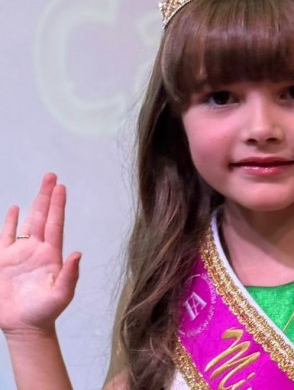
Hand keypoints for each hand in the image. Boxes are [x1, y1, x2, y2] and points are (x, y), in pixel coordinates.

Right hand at [0, 173, 80, 335]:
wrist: (23, 326)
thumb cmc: (45, 312)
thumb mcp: (61, 295)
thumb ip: (69, 275)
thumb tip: (78, 253)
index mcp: (51, 255)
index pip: (55, 224)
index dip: (58, 205)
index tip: (61, 187)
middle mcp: (37, 249)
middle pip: (42, 217)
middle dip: (47, 196)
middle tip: (52, 175)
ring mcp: (20, 253)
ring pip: (27, 222)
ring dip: (33, 204)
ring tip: (42, 185)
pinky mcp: (3, 261)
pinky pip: (6, 237)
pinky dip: (10, 222)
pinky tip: (15, 209)